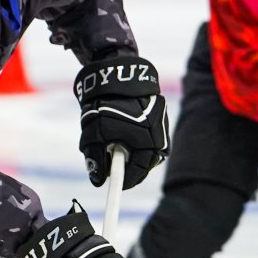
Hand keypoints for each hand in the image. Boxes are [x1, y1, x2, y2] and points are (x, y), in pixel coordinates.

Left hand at [75, 55, 168, 188]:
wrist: (118, 72)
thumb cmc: (106, 103)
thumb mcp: (94, 133)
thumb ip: (95, 159)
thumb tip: (97, 180)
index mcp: (147, 144)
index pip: (137, 173)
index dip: (123, 181)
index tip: (113, 185)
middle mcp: (159, 138)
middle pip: (144, 164)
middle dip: (128, 167)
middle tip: (112, 165)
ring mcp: (162, 128)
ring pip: (148, 152)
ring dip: (133, 153)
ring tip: (117, 144)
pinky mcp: (161, 118)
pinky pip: (151, 139)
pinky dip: (138, 141)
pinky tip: (125, 134)